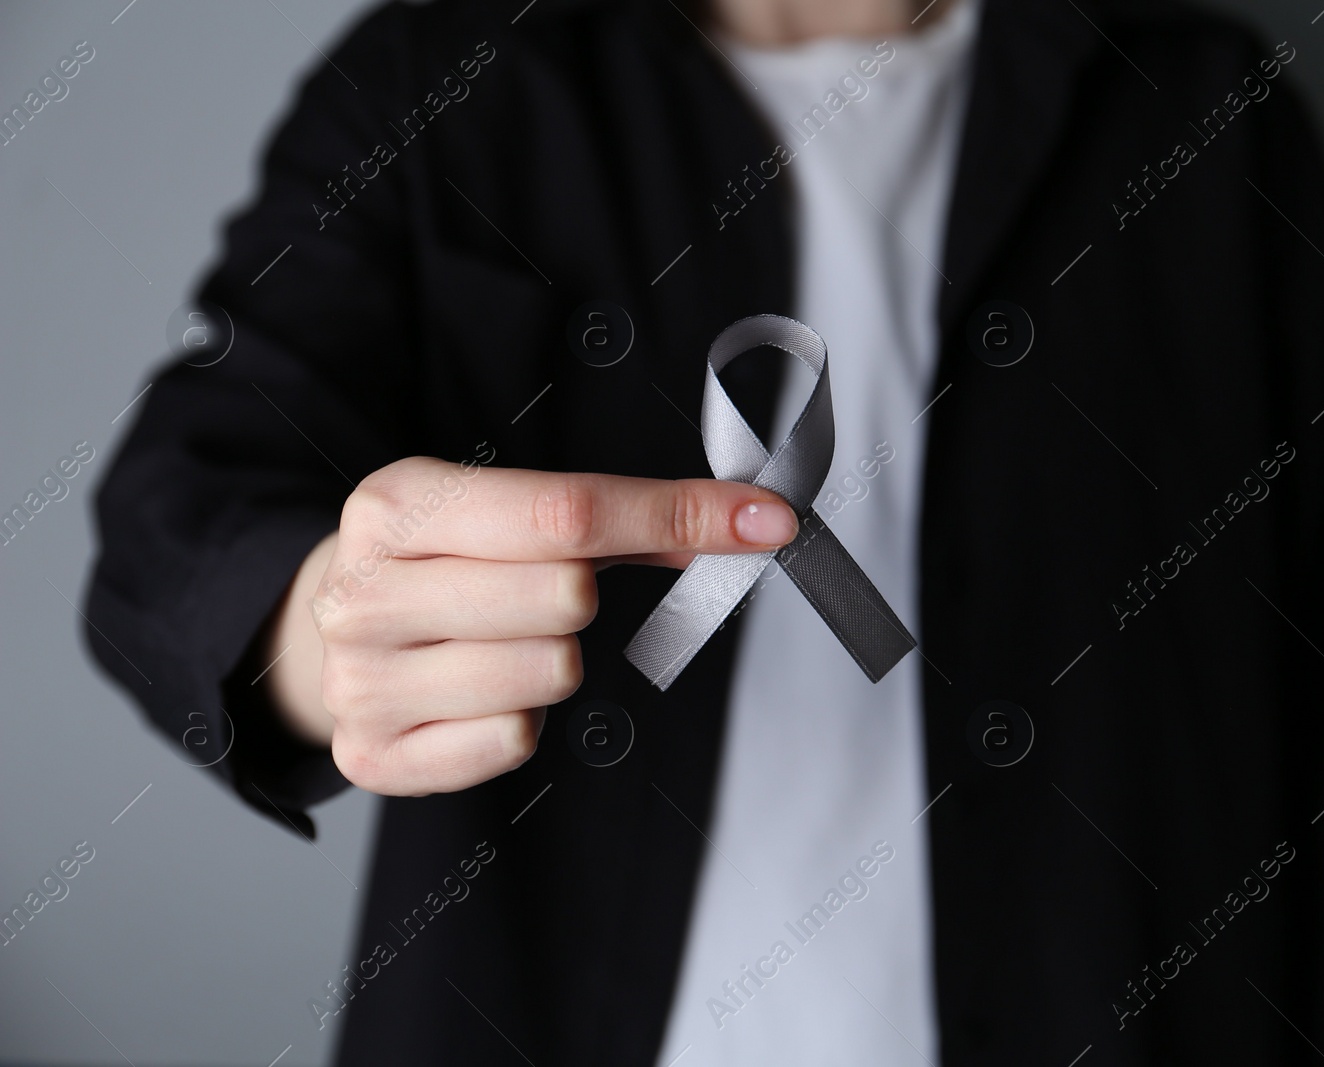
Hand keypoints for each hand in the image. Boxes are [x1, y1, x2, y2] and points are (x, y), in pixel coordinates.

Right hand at [263, 457, 797, 795]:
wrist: (325, 629)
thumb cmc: (443, 562)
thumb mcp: (508, 510)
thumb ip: (626, 518)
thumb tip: (750, 524)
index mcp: (397, 505)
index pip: (565, 511)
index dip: (678, 516)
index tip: (763, 521)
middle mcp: (364, 591)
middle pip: (563, 594)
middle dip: (582, 596)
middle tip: (547, 597)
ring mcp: (359, 680)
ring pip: (549, 672)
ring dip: (555, 661)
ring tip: (505, 644)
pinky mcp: (373, 756)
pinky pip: (513, 741)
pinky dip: (522, 721)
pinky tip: (483, 694)